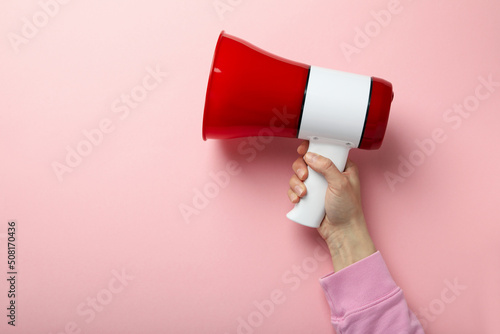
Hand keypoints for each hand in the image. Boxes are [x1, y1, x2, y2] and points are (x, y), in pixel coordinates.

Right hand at [288, 141, 375, 270]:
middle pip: (306, 162)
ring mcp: (318, 186)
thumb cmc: (348, 209)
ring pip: (298, 175)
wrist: (341, 232)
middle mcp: (328, 174)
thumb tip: (310, 156)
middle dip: (301, 168)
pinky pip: (295, 189)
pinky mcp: (309, 196)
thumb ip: (327, 167)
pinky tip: (298, 200)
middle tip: (304, 177)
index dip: (311, 148)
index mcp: (341, 167)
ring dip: (296, 183)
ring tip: (303, 194)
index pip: (324, 150)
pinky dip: (293, 193)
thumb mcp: (340, 184)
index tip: (303, 150)